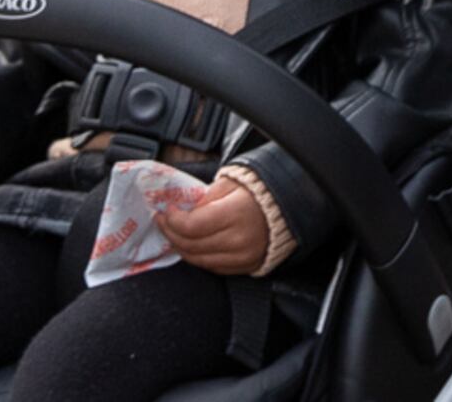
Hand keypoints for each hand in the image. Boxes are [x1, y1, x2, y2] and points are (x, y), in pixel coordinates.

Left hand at [159, 177, 274, 276]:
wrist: (289, 209)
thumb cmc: (259, 192)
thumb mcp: (231, 184)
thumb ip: (205, 196)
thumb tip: (182, 208)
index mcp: (236, 214)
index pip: (192, 225)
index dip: (173, 220)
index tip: (166, 211)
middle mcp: (239, 240)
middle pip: (191, 245)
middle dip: (170, 232)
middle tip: (162, 221)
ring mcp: (242, 257)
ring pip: (197, 260)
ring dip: (180, 246)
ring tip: (173, 233)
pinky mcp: (244, 267)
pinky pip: (211, 267)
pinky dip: (197, 256)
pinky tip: (191, 244)